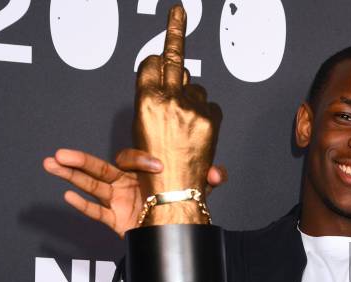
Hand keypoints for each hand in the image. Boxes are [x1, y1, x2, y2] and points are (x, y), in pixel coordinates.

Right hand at [43, 148, 227, 238]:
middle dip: (80, 162)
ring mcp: (119, 201)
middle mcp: (127, 183)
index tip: (157, 165)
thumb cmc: (181, 203)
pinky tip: (67, 196)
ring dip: (71, 177)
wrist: (176, 229)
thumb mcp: (197, 189)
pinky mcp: (117, 220)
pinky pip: (97, 212)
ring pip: (92, 187)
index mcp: (143, 172)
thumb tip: (217, 173)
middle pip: (99, 169)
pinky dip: (83, 205)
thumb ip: (208, 179)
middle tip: (61, 153)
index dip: (141, 159)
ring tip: (51, 165)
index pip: (132, 159)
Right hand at [134, 4, 221, 224]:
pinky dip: (206, 112)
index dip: (157, 60)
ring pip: (195, 86)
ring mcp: (192, 108)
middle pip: (174, 58)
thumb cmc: (153, 168)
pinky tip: (199, 130)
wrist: (174, 193)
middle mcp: (168, 100)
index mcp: (145, 101)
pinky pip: (210, 105)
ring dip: (191, 96)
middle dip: (175, 31)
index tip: (166, 33)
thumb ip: (154, 102)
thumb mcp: (140, 132)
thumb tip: (176, 78)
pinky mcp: (210, 118)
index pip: (152, 62)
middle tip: (178, 11)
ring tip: (185, 123)